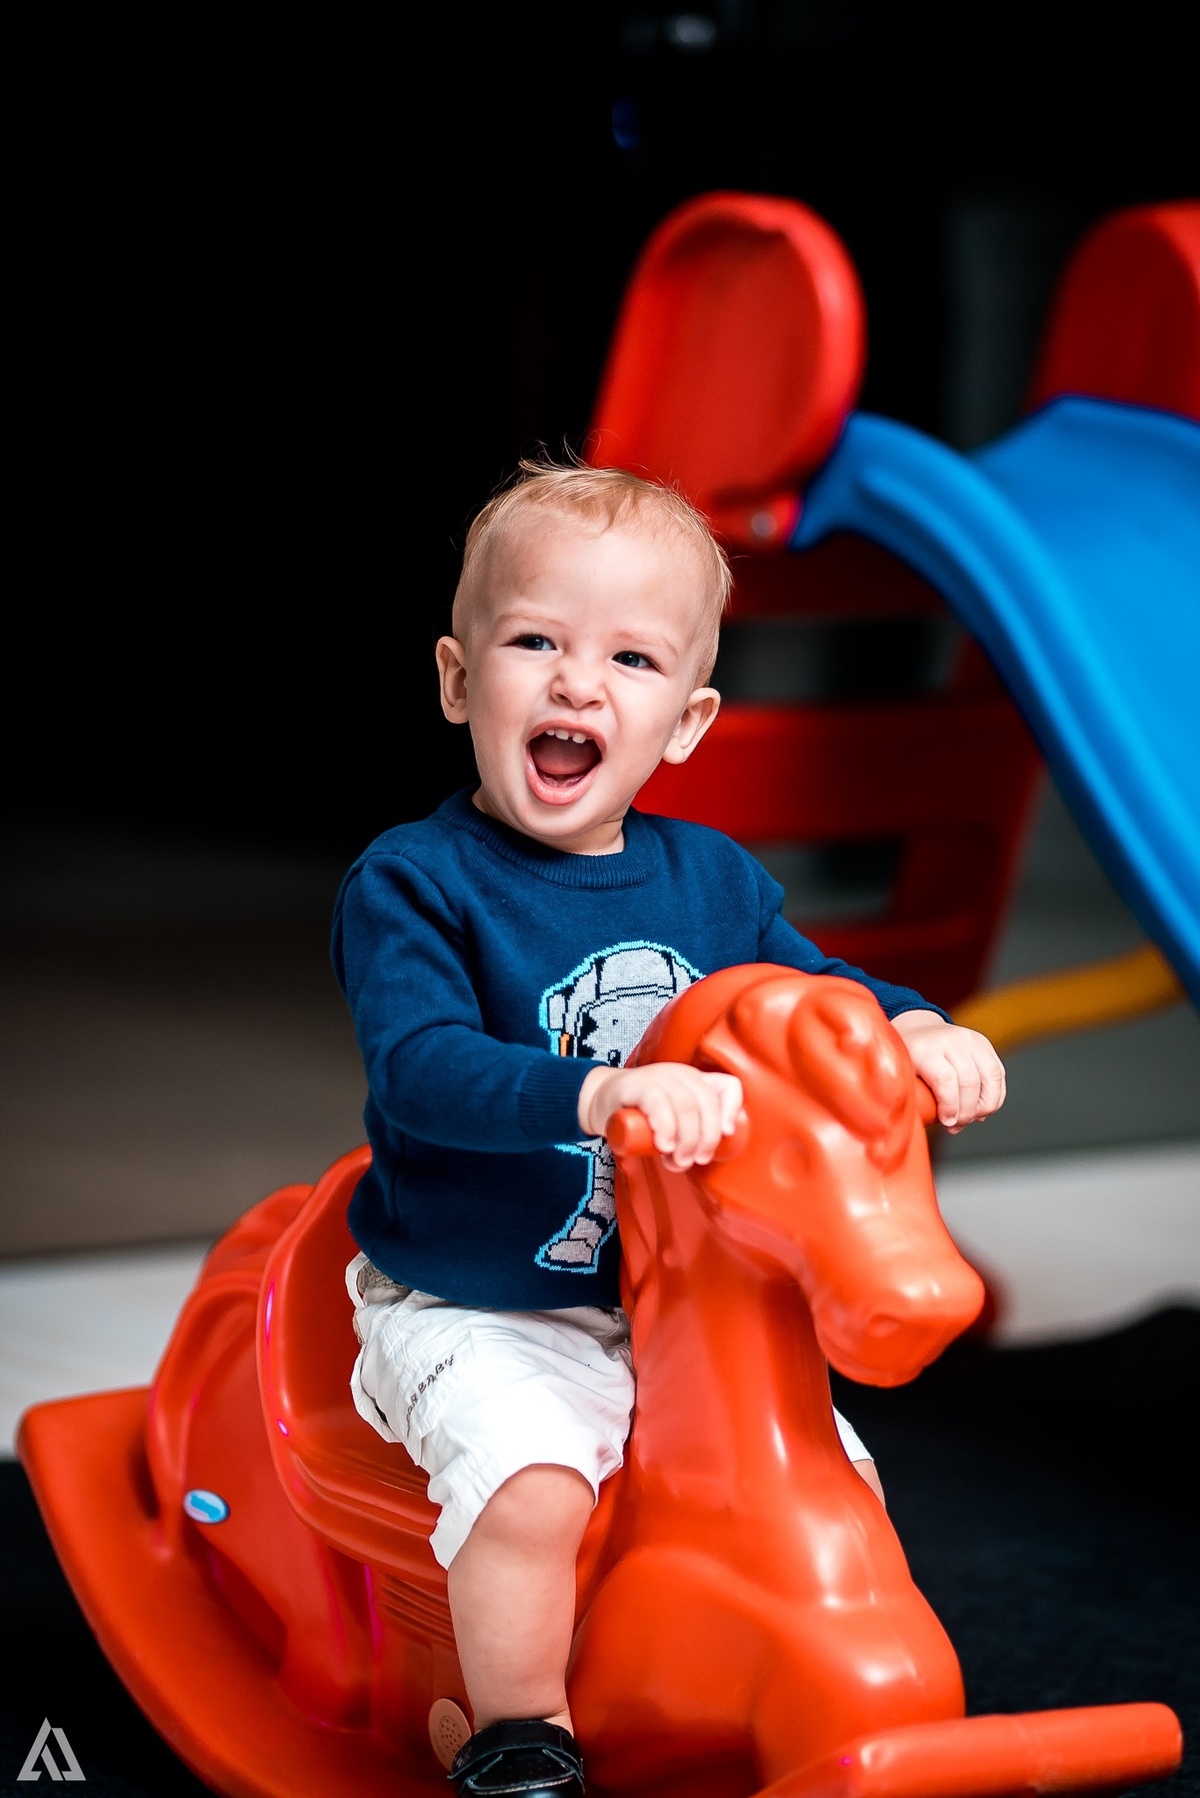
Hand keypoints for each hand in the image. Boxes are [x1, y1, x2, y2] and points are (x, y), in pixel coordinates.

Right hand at [578, 1062, 743, 1170]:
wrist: (602, 1099)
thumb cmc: (643, 1114)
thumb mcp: (673, 1118)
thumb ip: (689, 1132)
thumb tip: (700, 1158)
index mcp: (697, 1081)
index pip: (728, 1086)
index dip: (732, 1110)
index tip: (726, 1135)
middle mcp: (682, 1075)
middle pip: (707, 1103)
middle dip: (706, 1138)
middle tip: (696, 1160)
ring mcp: (661, 1077)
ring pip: (686, 1106)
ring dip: (687, 1139)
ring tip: (677, 1160)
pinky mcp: (638, 1086)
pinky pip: (659, 1104)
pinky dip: (666, 1128)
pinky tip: (664, 1145)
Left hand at [890, 1010, 1005, 1133]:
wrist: (918, 1031)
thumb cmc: (908, 1059)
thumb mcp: (900, 1075)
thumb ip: (911, 1096)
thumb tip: (923, 1125)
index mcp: (924, 1048)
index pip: (945, 1079)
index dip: (950, 1107)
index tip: (947, 1122)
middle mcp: (950, 1040)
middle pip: (970, 1081)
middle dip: (967, 1111)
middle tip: (957, 1125)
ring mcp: (970, 1040)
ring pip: (991, 1077)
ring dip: (985, 1106)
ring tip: (972, 1119)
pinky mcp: (984, 1044)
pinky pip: (998, 1074)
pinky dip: (995, 1096)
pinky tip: (982, 1110)